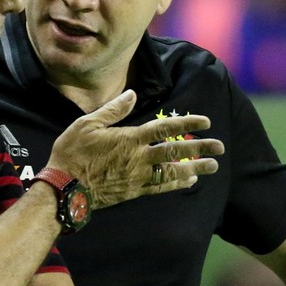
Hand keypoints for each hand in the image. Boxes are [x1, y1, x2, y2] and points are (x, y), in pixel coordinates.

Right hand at [48, 90, 224, 207]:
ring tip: (213, 166)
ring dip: (195, 168)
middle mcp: (139, 157)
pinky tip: (189, 181)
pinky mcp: (134, 191)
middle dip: (200, 147)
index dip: (188, 123)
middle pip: (176, 150)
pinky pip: (160, 187)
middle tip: (220, 147)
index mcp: (130, 138)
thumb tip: (132, 94)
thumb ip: (114, 109)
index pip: (165, 127)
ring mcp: (138, 176)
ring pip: (173, 171)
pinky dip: (176, 183)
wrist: (65, 188)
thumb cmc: (72, 153)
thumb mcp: (87, 124)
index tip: (206, 122)